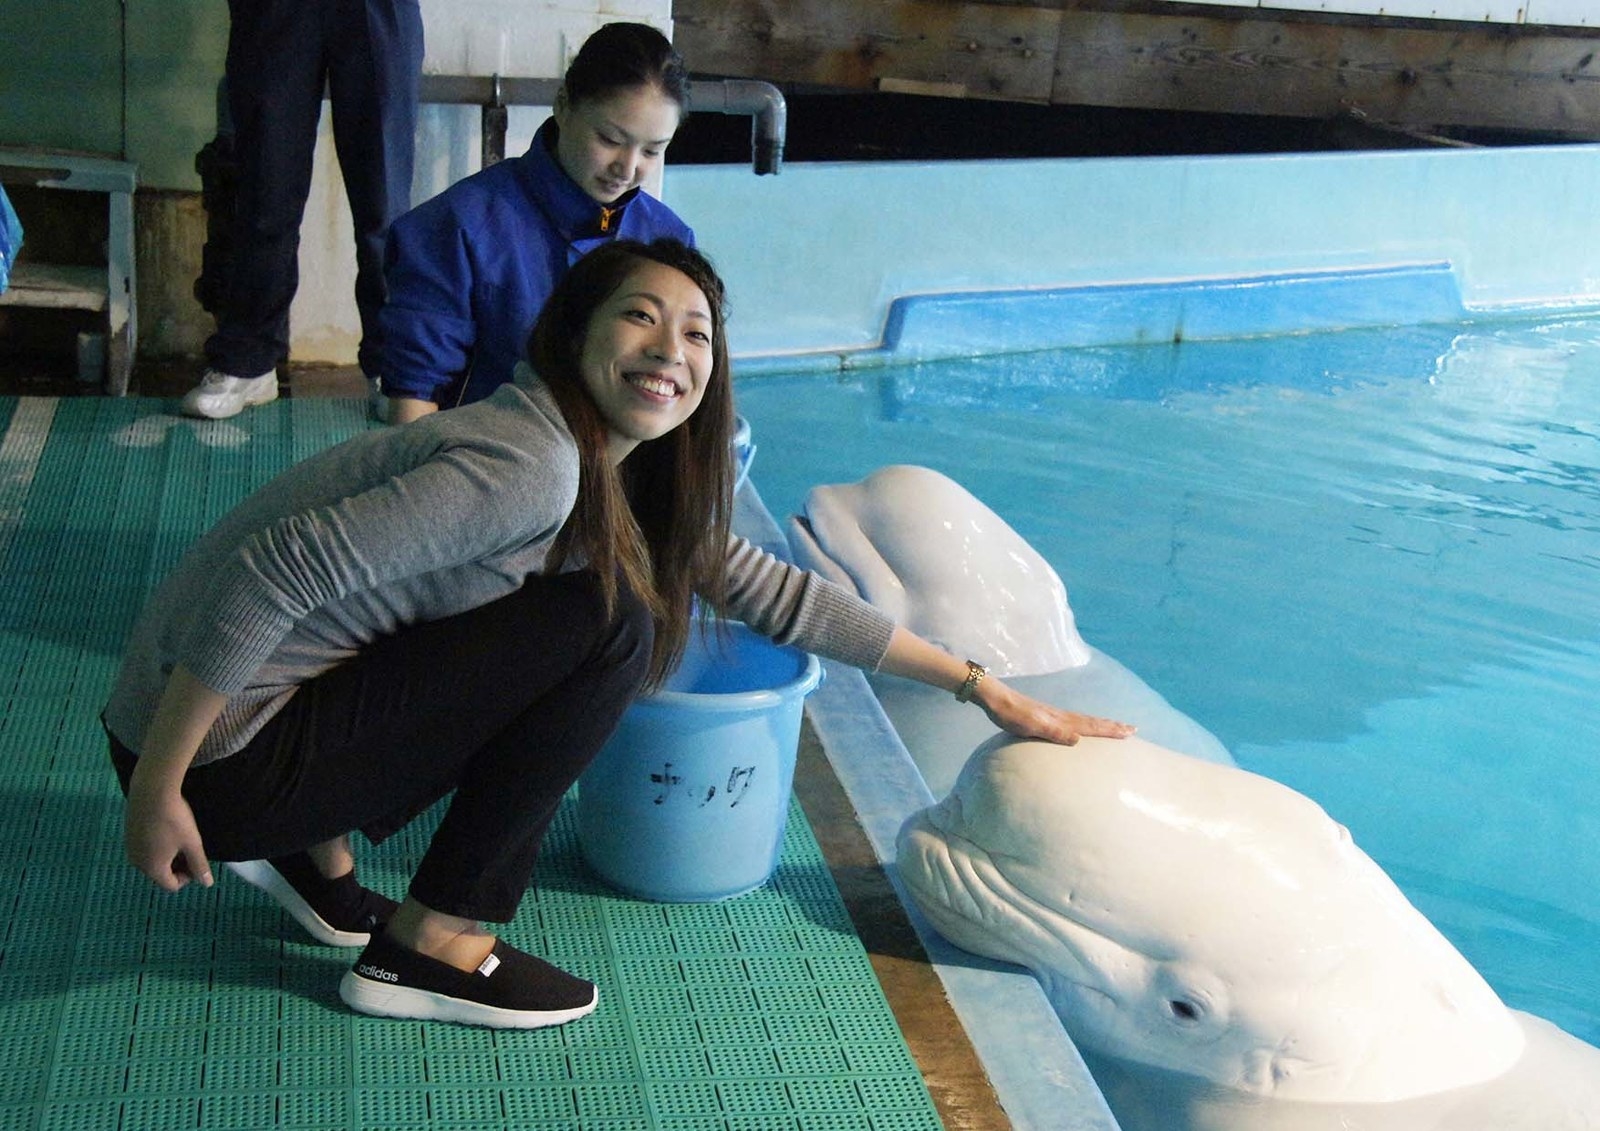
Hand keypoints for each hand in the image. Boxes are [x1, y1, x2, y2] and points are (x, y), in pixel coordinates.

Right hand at [124, 777, 212, 890]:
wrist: (152, 791)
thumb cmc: (175, 819)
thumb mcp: (192, 843)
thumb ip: (199, 865)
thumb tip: (207, 884)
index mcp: (152, 868)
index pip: (171, 885)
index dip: (188, 877)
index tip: (197, 859)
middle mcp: (137, 862)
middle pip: (160, 874)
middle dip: (177, 866)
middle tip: (190, 849)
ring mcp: (130, 848)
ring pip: (151, 860)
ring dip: (167, 856)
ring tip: (180, 839)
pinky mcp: (128, 834)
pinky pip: (144, 848)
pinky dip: (156, 846)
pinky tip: (166, 829)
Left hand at [974, 676, 1135, 745]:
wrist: (995, 699)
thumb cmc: (1011, 714)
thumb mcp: (1032, 725)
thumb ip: (1054, 732)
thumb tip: (1078, 739)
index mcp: (1061, 720)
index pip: (1092, 726)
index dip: (1111, 730)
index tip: (1131, 732)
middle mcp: (1062, 717)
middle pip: (1093, 722)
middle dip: (1113, 726)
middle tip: (1133, 729)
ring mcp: (1054, 716)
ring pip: (1084, 721)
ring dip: (1101, 724)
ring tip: (1114, 727)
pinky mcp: (1046, 717)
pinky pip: (1073, 722)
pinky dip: (1084, 724)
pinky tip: (1081, 728)